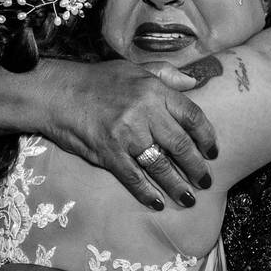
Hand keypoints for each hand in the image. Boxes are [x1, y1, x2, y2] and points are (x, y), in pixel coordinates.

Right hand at [39, 59, 216, 209]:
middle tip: (205, 180)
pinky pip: (133, 177)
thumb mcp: (134, 68)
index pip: (192, 115)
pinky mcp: (109, 152)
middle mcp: (144, 111)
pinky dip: (146, 192)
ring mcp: (126, 134)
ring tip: (188, 198)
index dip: (206, 136)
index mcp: (154, 90)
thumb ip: (165, 74)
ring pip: (160, 165)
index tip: (212, 151)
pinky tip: (156, 202)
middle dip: (197, 167)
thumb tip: (192, 82)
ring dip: (177, 185)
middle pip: (181, 145)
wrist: (58, 93)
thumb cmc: (97, 80)